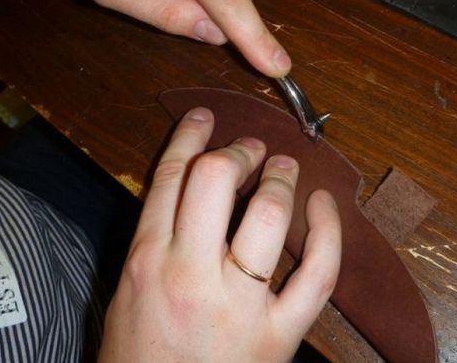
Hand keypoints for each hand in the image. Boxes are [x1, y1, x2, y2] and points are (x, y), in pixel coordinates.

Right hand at [98, 107, 341, 361]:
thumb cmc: (140, 361)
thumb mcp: (126, 295)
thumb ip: (154, 240)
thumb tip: (187, 191)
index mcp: (146, 262)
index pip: (169, 178)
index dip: (191, 137)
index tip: (205, 118)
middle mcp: (191, 275)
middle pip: (217, 180)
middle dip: (239, 151)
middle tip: (252, 147)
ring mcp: (240, 305)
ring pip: (270, 215)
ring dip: (282, 179)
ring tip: (286, 166)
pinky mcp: (280, 334)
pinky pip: (317, 272)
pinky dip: (329, 232)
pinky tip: (326, 206)